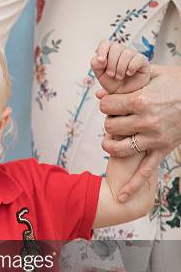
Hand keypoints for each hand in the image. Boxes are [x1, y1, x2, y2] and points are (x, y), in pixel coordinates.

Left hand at [90, 40, 149, 94]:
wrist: (124, 94)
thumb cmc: (113, 83)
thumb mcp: (100, 76)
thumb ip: (96, 65)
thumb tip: (99, 58)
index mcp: (109, 52)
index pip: (105, 43)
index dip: (102, 50)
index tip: (101, 61)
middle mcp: (121, 51)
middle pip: (115, 47)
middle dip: (111, 63)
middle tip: (111, 75)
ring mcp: (132, 54)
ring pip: (126, 53)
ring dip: (120, 68)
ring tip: (119, 77)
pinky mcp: (142, 60)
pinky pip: (137, 59)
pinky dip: (131, 68)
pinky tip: (129, 73)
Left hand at [97, 64, 180, 198]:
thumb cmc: (177, 83)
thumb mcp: (153, 74)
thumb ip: (126, 82)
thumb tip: (98, 93)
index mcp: (141, 100)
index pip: (108, 106)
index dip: (106, 104)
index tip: (110, 104)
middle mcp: (146, 121)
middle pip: (110, 126)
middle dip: (109, 122)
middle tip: (115, 118)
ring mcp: (154, 138)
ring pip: (119, 148)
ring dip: (110, 146)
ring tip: (110, 141)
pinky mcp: (162, 150)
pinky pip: (145, 171)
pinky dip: (133, 186)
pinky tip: (121, 196)